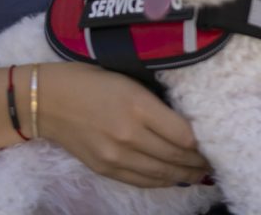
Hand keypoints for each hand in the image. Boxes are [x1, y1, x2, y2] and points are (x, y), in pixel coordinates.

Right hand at [38, 63, 210, 187]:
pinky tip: (174, 177)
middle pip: (175, 156)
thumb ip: (156, 102)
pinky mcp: (104, 168)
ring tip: (201, 173)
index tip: (214, 141)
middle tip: (213, 161)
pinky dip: (161, 181)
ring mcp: (115, 155)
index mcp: (138, 105)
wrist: (47, 100)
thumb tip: (186, 122)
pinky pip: (141, 181)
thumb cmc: (90, 79)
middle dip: (199, 162)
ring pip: (161, 173)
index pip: (183, 134)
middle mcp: (129, 134)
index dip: (203, 143)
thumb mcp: (129, 80)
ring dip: (185, 175)